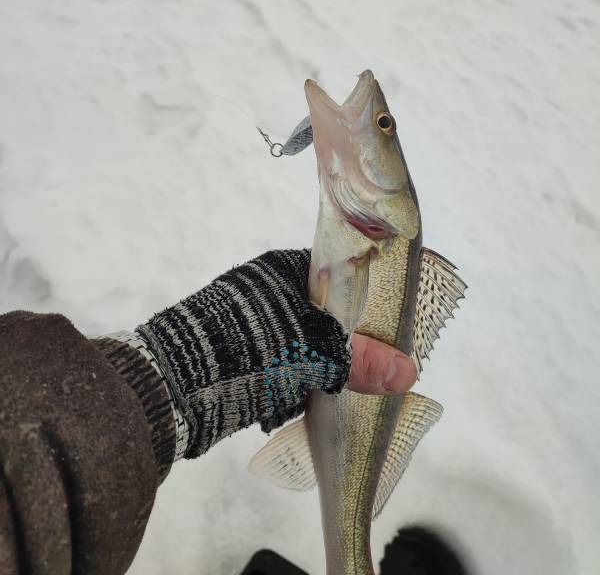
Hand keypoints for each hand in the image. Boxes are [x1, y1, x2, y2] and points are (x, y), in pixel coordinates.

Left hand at [135, 249, 416, 458]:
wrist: (174, 384)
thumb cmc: (248, 347)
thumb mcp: (312, 351)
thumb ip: (359, 359)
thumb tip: (407, 371)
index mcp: (281, 270)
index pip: (336, 275)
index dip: (363, 300)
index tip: (386, 327)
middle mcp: (265, 292)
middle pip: (321, 315)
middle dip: (341, 346)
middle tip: (366, 369)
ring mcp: (248, 325)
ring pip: (301, 346)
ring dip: (315, 371)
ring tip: (328, 390)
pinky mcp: (235, 356)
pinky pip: (278, 368)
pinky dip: (290, 386)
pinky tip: (295, 403)